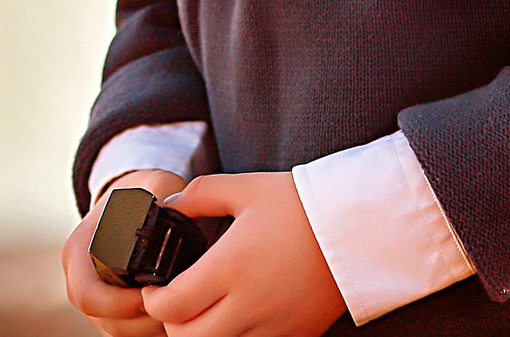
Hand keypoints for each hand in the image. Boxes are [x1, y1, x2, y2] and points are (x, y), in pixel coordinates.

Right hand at [61, 169, 187, 336]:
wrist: (135, 203)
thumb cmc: (144, 194)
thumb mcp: (153, 186)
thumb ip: (161, 194)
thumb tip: (170, 211)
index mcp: (79, 251)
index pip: (87, 294)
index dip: (121, 303)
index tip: (153, 295)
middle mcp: (80, 279)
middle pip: (105, 320)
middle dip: (143, 321)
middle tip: (175, 309)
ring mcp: (96, 299)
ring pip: (118, 332)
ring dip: (149, 329)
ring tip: (180, 314)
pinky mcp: (111, 312)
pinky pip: (129, 333)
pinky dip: (150, 330)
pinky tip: (175, 317)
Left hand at [139, 172, 346, 336]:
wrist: (355, 228)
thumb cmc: (300, 205)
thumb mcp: (244, 188)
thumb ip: (200, 195)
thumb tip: (171, 206)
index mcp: (230, 267)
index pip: (171, 306)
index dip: (153, 300)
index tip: (155, 287)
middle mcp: (248, 304)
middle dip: (172, 322)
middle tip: (175, 301)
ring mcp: (273, 326)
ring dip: (202, 334)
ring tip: (203, 311)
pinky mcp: (294, 336)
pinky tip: (235, 317)